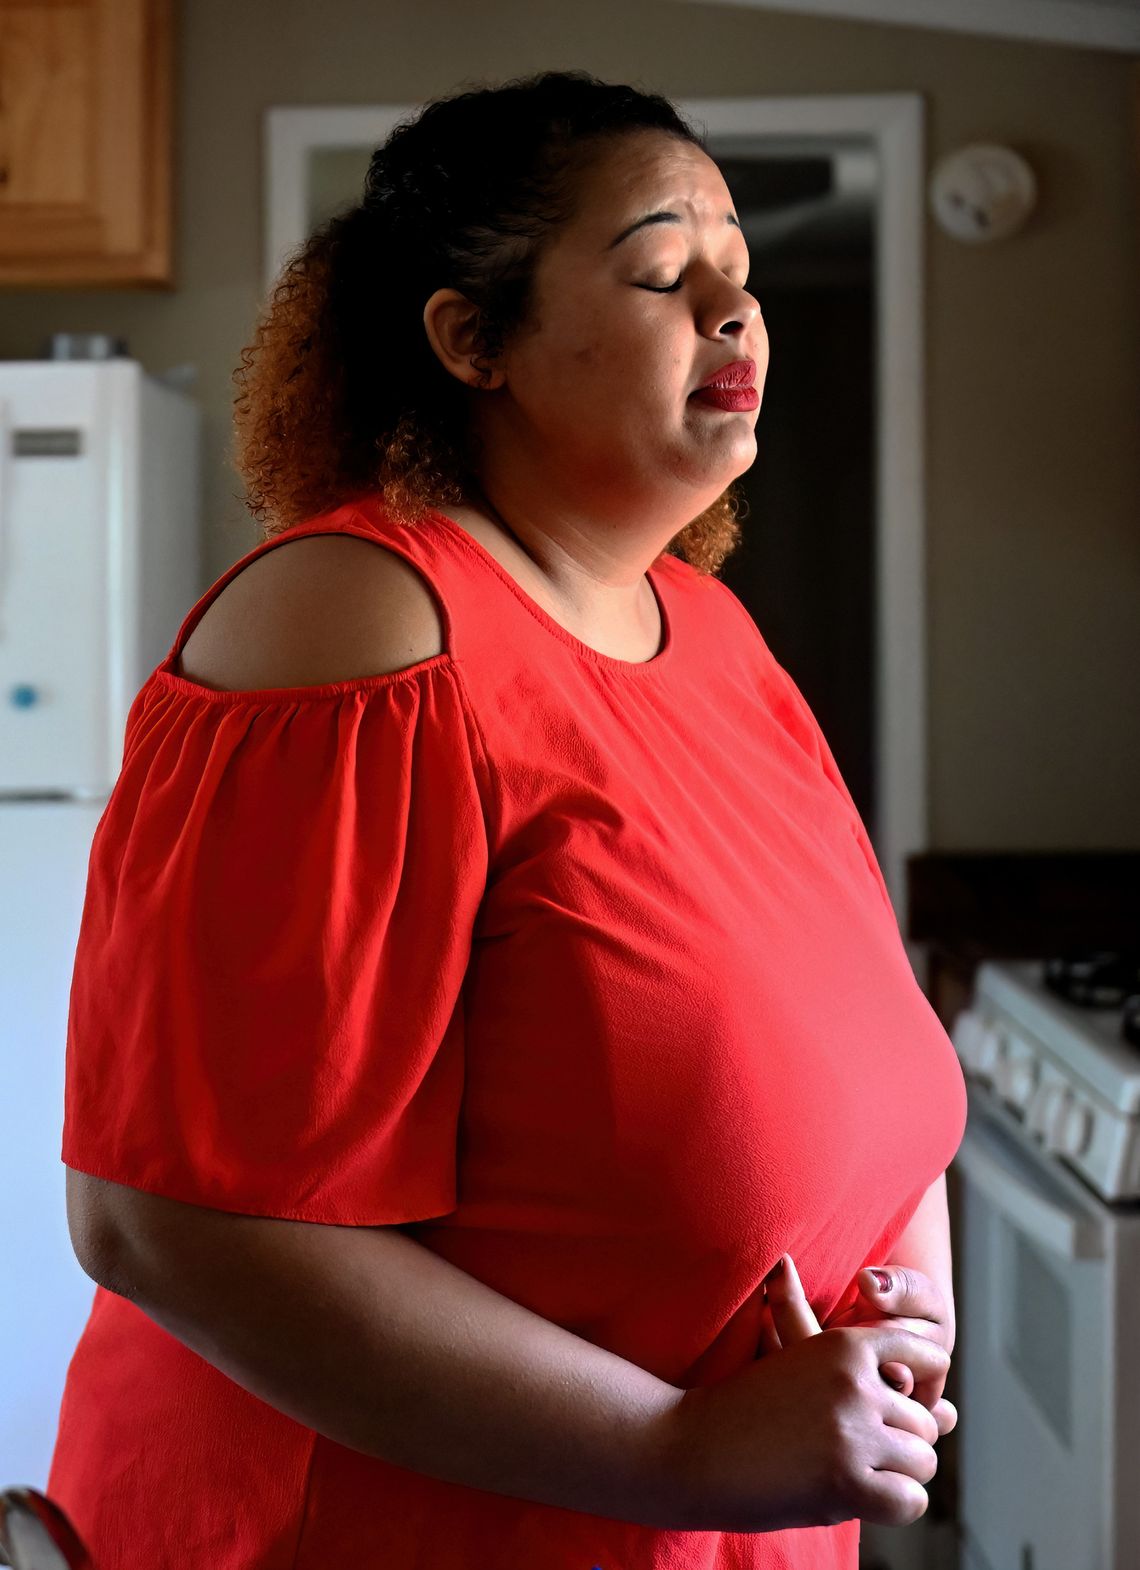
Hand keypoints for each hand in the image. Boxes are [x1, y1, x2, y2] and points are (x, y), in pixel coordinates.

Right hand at [662, 1252, 949, 1531]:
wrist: (691, 1447)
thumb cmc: (746, 1408)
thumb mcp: (800, 1365)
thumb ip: (868, 1373)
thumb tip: (952, 1411)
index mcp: (845, 1344)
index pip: (928, 1354)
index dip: (920, 1386)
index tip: (893, 1407)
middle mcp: (855, 1381)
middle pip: (926, 1422)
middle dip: (901, 1442)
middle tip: (860, 1454)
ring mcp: (852, 1430)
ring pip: (922, 1462)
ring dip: (897, 1476)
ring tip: (856, 1476)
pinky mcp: (846, 1480)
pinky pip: (910, 1501)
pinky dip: (894, 1506)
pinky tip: (862, 1500)